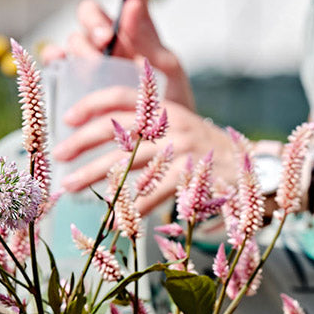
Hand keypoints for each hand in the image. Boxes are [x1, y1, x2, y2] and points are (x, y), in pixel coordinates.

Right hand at [44, 0, 192, 108]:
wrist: (160, 141)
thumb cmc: (171, 102)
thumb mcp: (168, 71)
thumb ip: (150, 40)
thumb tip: (133, 3)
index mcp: (138, 29)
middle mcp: (112, 38)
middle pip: (91, 13)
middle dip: (95, 21)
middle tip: (105, 38)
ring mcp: (92, 57)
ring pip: (75, 38)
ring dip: (81, 48)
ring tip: (94, 66)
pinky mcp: (76, 77)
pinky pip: (57, 61)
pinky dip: (56, 60)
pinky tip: (61, 64)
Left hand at [53, 87, 240, 214]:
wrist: (256, 172)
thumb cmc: (212, 155)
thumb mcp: (184, 129)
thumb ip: (155, 125)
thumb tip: (110, 134)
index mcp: (167, 109)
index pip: (120, 97)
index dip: (90, 105)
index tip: (66, 119)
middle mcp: (172, 126)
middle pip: (116, 131)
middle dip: (82, 144)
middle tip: (57, 157)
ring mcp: (182, 152)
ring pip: (127, 163)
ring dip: (95, 176)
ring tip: (71, 186)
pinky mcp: (190, 179)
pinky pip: (153, 193)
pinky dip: (131, 206)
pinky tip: (113, 217)